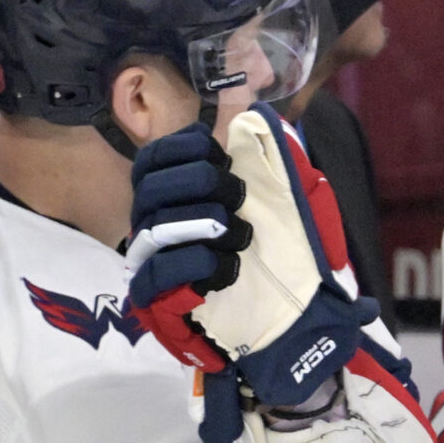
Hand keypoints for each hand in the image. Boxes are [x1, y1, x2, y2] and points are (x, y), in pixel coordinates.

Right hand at [124, 112, 368, 418]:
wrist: (292, 331)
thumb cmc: (283, 264)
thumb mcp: (287, 204)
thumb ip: (271, 160)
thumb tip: (253, 111)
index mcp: (176, 200)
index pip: (154, 157)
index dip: (184, 148)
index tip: (222, 156)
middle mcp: (153, 228)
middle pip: (151, 185)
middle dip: (201, 181)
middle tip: (237, 198)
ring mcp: (151, 266)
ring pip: (156, 226)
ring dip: (206, 223)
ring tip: (238, 237)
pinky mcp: (155, 304)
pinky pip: (161, 274)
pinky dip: (198, 264)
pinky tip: (226, 269)